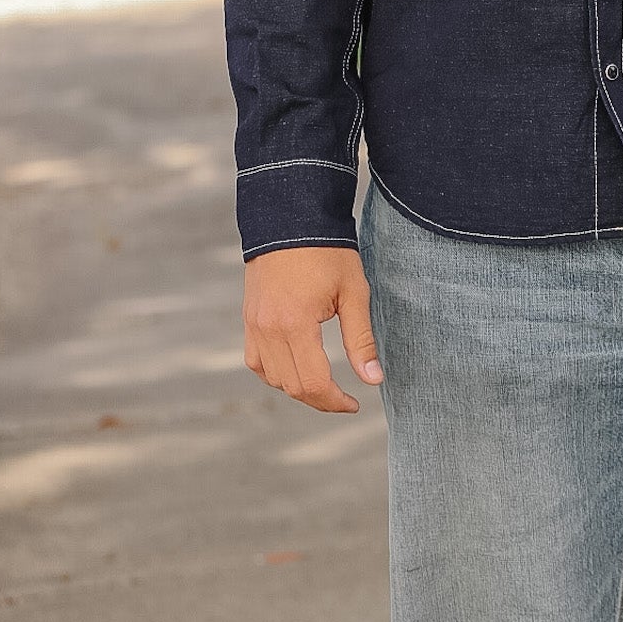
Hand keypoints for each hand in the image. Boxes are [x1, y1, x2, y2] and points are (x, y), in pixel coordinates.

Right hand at [243, 246, 383, 412]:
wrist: (291, 218)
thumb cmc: (329, 252)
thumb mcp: (354, 292)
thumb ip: (361, 340)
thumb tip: (373, 380)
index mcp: (295, 324)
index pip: (313, 383)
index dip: (335, 401)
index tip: (355, 403)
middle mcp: (268, 329)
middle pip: (292, 386)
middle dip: (320, 399)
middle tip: (345, 399)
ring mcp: (254, 324)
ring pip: (272, 378)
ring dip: (297, 388)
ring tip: (325, 383)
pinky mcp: (249, 317)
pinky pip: (256, 360)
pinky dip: (275, 372)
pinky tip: (296, 367)